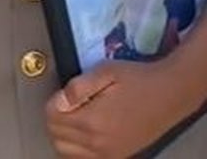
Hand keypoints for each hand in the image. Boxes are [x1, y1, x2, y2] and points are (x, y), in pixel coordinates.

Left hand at [45, 59, 187, 157]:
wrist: (169, 94)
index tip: (63, 93)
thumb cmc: (139, 79)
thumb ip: (78, 86)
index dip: (53, 101)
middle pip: (57, 137)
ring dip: (64, 134)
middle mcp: (98, 143)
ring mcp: (108, 154)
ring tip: (75, 115)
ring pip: (67, 152)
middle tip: (66, 102)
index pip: (53, 118)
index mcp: (93, 121)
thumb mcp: (106, 71)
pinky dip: (77, 148)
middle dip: (55, 118)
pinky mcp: (117, 157)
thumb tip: (59, 99)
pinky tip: (85, 131)